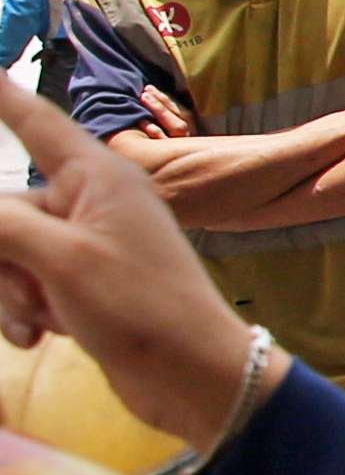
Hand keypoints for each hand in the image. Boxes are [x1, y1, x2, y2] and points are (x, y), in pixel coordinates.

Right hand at [0, 74, 266, 444]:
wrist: (195, 379)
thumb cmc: (141, 309)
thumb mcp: (59, 260)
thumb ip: (0, 225)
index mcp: (98, 177)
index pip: (35, 122)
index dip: (2, 96)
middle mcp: (93, 202)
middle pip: (6, 208)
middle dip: (1, 260)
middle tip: (27, 296)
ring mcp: (90, 244)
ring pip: (11, 251)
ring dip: (11, 292)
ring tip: (36, 325)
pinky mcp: (85, 284)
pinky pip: (29, 283)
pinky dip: (26, 310)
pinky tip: (39, 339)